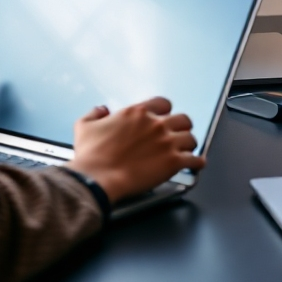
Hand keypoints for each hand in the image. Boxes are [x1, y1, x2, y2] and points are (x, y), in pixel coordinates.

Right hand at [68, 97, 205, 203]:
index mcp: (137, 112)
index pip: (163, 103)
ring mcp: (166, 142)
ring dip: (189, 144)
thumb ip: (94, 114)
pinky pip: (194, 160)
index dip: (165, 111)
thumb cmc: (90, 156)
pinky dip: (197, 162)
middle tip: (178, 135)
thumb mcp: (84, 126)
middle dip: (181, 127)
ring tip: (188, 150)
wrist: (96, 178)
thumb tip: (101, 110)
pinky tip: (197, 164)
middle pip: (182, 119)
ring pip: (191, 138)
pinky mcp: (173, 162)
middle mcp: (156, 124)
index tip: (165, 118)